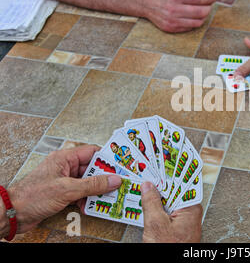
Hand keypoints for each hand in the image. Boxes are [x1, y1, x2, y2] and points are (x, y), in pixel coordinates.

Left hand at [7, 145, 121, 233]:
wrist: (13, 213)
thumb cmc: (33, 195)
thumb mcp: (68, 189)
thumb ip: (93, 184)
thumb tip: (113, 180)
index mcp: (65, 158)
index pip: (92, 152)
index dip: (107, 158)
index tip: (121, 165)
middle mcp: (65, 167)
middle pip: (92, 169)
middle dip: (104, 178)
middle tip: (117, 185)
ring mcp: (63, 181)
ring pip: (87, 183)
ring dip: (96, 192)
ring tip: (106, 198)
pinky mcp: (62, 194)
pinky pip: (80, 194)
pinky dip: (86, 200)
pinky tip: (89, 207)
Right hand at [141, 182, 201, 242]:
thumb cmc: (170, 248)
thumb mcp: (156, 224)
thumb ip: (151, 203)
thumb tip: (148, 188)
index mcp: (191, 208)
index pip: (180, 185)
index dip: (167, 177)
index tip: (155, 173)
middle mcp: (191, 213)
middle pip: (174, 193)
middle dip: (161, 189)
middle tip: (148, 184)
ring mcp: (185, 221)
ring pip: (170, 204)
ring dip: (158, 201)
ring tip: (147, 196)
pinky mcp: (179, 228)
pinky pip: (168, 214)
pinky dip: (159, 211)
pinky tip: (150, 211)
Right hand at [143, 0, 215, 32]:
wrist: (145, 1)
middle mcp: (174, 9)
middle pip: (202, 12)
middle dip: (208, 8)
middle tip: (208, 5)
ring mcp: (172, 20)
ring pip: (198, 22)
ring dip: (203, 17)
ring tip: (202, 11)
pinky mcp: (171, 28)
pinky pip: (189, 28)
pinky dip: (194, 22)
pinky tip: (192, 17)